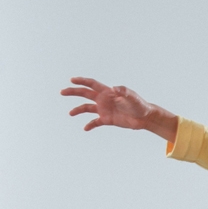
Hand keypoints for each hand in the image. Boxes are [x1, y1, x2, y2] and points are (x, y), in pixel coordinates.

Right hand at [61, 77, 177, 141]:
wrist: (144, 117)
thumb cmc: (139, 105)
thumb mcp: (132, 97)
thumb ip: (123, 92)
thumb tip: (114, 89)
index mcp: (107, 92)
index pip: (92, 84)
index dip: (82, 81)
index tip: (72, 80)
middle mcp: (103, 99)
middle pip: (85, 94)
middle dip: (73, 92)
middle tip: (62, 92)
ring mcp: (104, 109)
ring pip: (87, 108)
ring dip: (78, 110)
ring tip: (70, 113)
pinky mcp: (107, 119)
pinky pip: (95, 122)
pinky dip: (90, 125)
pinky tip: (85, 128)